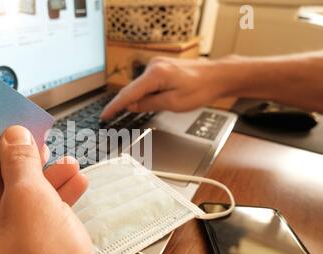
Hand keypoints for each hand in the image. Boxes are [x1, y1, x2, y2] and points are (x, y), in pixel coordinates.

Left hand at [0, 126, 111, 253]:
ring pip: (12, 209)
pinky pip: (25, 228)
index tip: (1, 129)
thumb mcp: (31, 202)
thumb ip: (19, 162)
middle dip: (21, 166)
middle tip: (36, 144)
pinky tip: (72, 186)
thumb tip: (14, 138)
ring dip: (42, 185)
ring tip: (65, 165)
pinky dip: (48, 208)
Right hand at [101, 57, 225, 119]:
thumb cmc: (201, 89)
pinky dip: (148, 92)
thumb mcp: (173, 103)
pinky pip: (149, 82)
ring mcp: (158, 64)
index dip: (114, 106)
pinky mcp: (162, 66)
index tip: (104, 115)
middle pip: (133, 89)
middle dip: (129, 104)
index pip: (128, 93)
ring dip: (142, 98)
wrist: (218, 76)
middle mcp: (154, 65)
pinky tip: (159, 99)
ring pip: (141, 86)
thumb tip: (132, 106)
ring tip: (161, 106)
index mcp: (155, 74)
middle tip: (126, 118)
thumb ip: (149, 104)